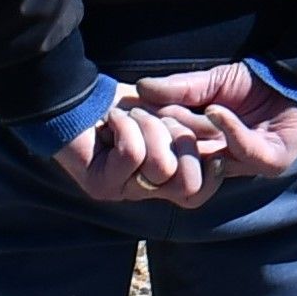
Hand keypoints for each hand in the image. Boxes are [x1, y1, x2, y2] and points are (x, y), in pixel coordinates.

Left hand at [51, 93, 208, 207]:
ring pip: (162, 167)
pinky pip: (133, 154)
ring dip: (151, 127)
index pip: (196, 194)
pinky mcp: (101, 185)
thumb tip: (221, 140)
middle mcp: (144, 190)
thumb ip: (191, 130)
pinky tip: (112, 121)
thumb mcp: (166, 115)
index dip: (212, 173)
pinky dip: (127, 126)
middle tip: (159, 121)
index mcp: (162, 177)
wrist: (75, 101)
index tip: (212, 144)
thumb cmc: (121, 106)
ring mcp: (122, 191)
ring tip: (130, 117)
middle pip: (188, 186)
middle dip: (183, 142)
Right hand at [130, 64, 296, 184]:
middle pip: (188, 156)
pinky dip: (229, 131)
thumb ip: (181, 88)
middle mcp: (225, 159)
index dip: (156, 130)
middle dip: (169, 135)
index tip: (134, 114)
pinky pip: (244, 152)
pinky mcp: (271, 162)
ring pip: (210, 157)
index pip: (175, 146)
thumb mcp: (213, 82)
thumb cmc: (257, 81)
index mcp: (208, 145)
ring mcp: (248, 163)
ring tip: (175, 113)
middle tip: (147, 118)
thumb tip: (139, 86)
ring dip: (194, 134)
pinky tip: (215, 110)